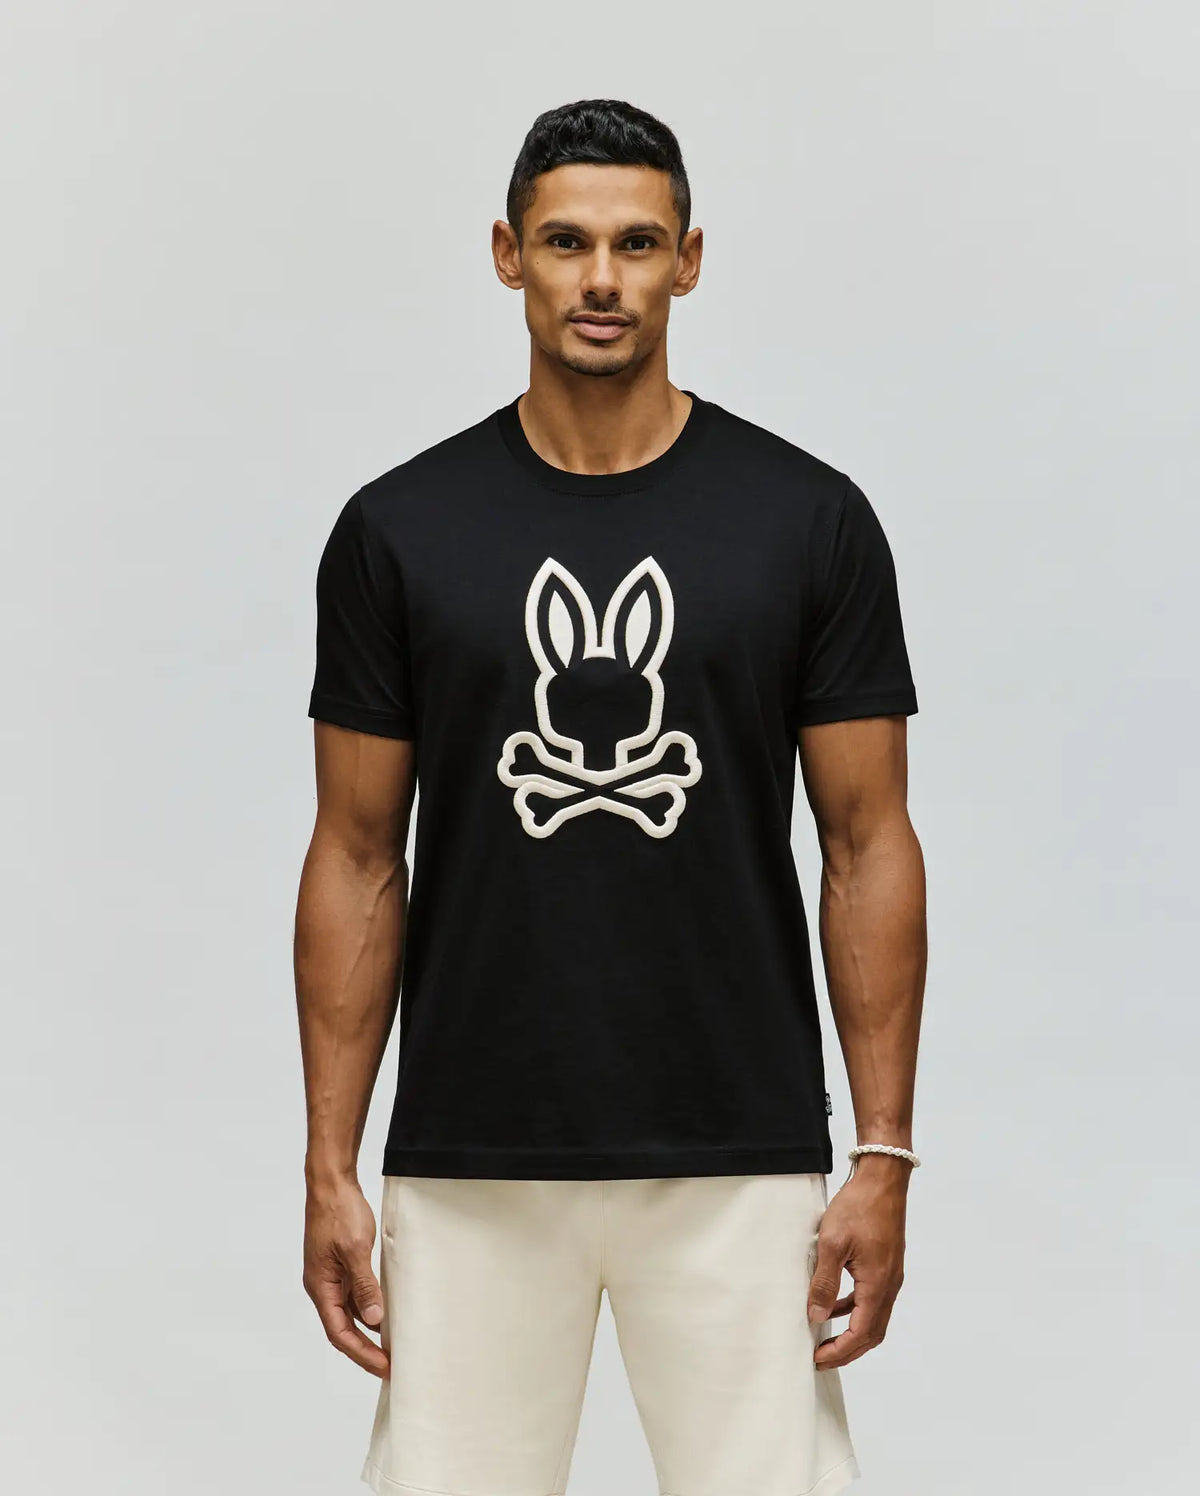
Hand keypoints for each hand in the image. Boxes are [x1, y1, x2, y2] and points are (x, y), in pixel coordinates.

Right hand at [302, 1171, 388, 1377]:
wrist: (331, 1183)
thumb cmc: (338, 1212)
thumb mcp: (354, 1249)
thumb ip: (363, 1285)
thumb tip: (374, 1319)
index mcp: (321, 1287)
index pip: (339, 1333)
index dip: (361, 1353)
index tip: (383, 1367)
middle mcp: (323, 1286)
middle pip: (343, 1328)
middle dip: (365, 1350)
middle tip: (390, 1366)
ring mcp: (332, 1275)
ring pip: (349, 1312)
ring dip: (368, 1331)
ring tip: (391, 1346)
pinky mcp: (341, 1264)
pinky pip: (354, 1294)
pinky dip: (369, 1307)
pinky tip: (386, 1312)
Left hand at [806, 1155, 908, 1368]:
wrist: (883, 1179)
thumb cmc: (859, 1206)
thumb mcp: (833, 1243)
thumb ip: (825, 1282)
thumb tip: (817, 1316)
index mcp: (877, 1285)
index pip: (860, 1333)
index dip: (839, 1351)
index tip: (817, 1359)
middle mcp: (889, 1285)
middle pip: (872, 1333)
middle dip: (847, 1350)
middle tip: (821, 1358)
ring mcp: (891, 1275)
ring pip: (874, 1317)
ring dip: (852, 1332)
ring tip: (825, 1337)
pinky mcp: (887, 1264)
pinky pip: (872, 1298)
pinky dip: (855, 1309)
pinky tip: (836, 1303)